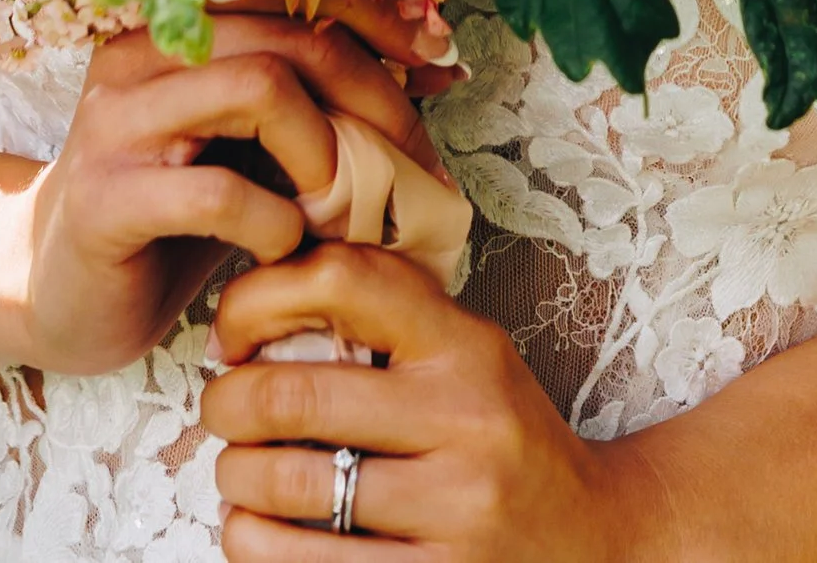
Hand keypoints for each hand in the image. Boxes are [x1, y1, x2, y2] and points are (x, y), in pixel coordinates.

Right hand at [18, 16, 431, 381]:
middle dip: (369, 100)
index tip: (441, 60)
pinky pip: (219, 192)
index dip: (378, 21)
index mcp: (177, 29)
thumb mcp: (243, 147)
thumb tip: (433, 62)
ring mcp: (118, 122)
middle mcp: (143, 54)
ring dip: (323, 152)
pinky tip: (281, 251)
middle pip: (290, 38)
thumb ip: (309, 105)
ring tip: (340, 209)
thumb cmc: (166, 218)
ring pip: (257, 87)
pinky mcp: (106, 200)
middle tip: (410, 169)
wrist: (49, 292)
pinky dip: (273, 223)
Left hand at [206, 245, 642, 562]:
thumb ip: (390, 320)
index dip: (261, 297)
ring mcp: (457, 513)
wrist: (597, 541)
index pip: (344, 281)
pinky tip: (254, 535)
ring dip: (234, 483)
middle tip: (219, 409)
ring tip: (235, 478)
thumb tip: (262, 292)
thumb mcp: (468, 359)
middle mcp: (467, 422)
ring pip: (290, 491)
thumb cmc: (505, 440)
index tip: (234, 331)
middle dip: (227, 404)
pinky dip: (257, 549)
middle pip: (295, 397)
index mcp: (467, 347)